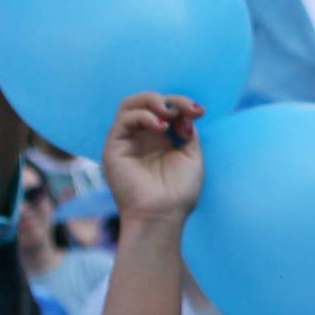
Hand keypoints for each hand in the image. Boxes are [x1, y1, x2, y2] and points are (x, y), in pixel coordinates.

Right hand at [101, 94, 204, 224]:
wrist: (163, 215)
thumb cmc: (179, 192)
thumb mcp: (192, 156)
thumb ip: (187, 131)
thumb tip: (186, 114)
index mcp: (161, 138)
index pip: (167, 108)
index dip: (183, 104)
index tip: (200, 112)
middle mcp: (142, 136)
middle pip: (148, 102)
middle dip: (170, 100)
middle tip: (187, 110)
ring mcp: (127, 140)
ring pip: (131, 104)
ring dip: (153, 101)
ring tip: (170, 113)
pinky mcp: (114, 146)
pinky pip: (124, 120)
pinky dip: (143, 116)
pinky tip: (160, 127)